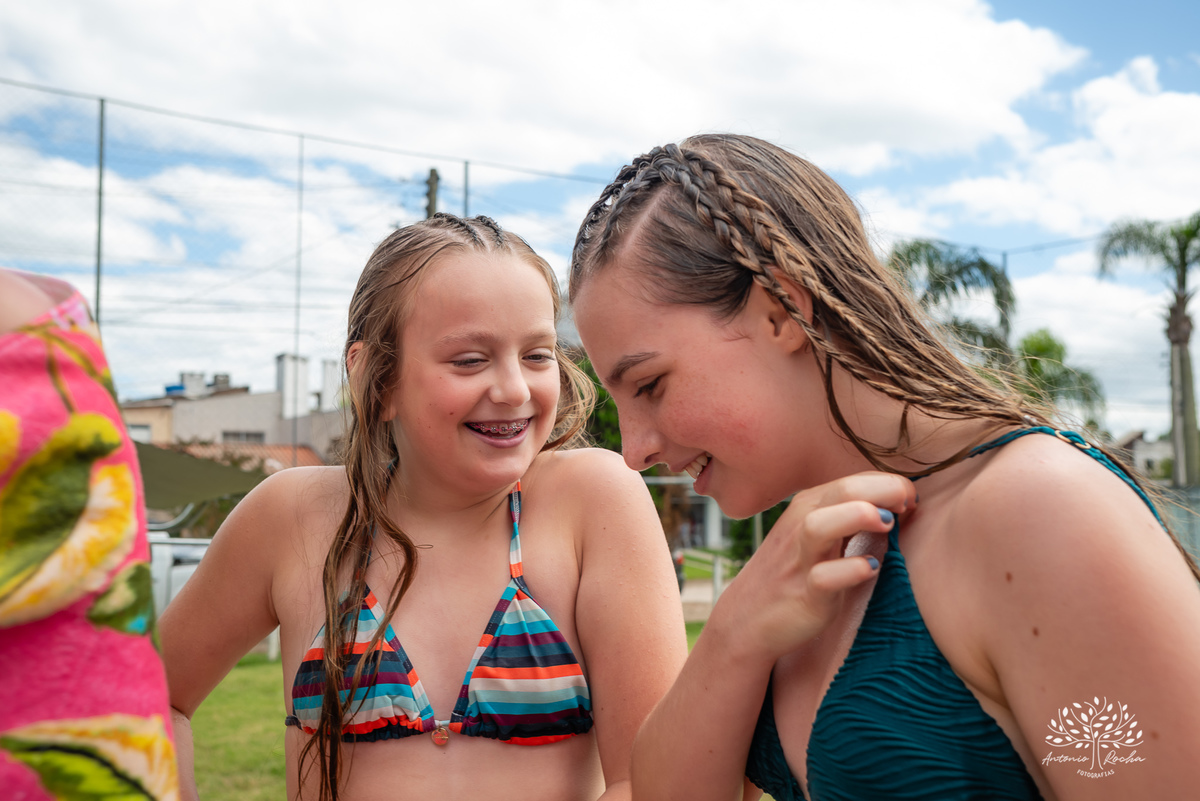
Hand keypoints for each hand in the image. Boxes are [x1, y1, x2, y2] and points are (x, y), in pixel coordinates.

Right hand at [707, 472, 914, 665]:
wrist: (748, 618)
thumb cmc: (793, 572)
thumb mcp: (819, 535)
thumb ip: (851, 518)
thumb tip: (898, 506)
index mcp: (811, 506)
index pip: (855, 480)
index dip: (890, 484)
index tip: (912, 501)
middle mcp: (802, 525)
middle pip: (843, 490)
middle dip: (883, 490)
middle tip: (909, 503)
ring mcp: (801, 559)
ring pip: (821, 526)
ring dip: (858, 517)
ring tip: (888, 523)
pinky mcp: (805, 594)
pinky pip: (823, 578)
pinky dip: (849, 570)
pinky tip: (871, 568)